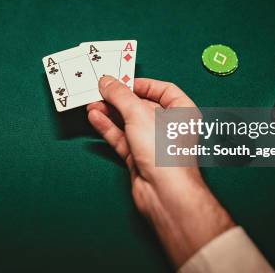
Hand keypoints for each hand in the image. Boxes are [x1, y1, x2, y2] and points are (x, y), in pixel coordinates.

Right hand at [87, 77, 234, 267]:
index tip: (122, 81)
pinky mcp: (140, 158)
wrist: (164, 193)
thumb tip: (107, 82)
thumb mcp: (139, 114)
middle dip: (119, 99)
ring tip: (92, 104)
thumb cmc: (166, 153)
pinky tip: (96, 118)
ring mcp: (153, 143)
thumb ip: (120, 96)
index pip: (163, 90)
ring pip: (128, 123)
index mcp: (182, 112)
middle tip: (100, 92)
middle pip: (142, 106)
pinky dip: (108, 128)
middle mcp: (169, 127)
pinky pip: (122, 138)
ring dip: (110, 113)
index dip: (142, 84)